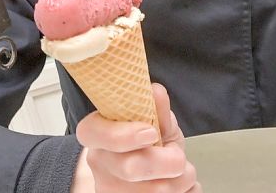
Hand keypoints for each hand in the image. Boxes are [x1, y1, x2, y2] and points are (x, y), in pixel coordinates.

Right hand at [71, 84, 200, 191]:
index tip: (150, 133)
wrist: (139, 175)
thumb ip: (155, 109)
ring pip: (155, 191)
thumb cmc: (145, 144)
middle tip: (177, 157)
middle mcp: (98, 164)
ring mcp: (109, 190)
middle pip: (131, 167)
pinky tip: (176, 187)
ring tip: (177, 172)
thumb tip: (155, 92)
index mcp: (96, 133)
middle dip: (168, 162)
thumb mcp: (154, 122)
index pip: (94, 133)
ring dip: (180, 180)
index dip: (125, 135)